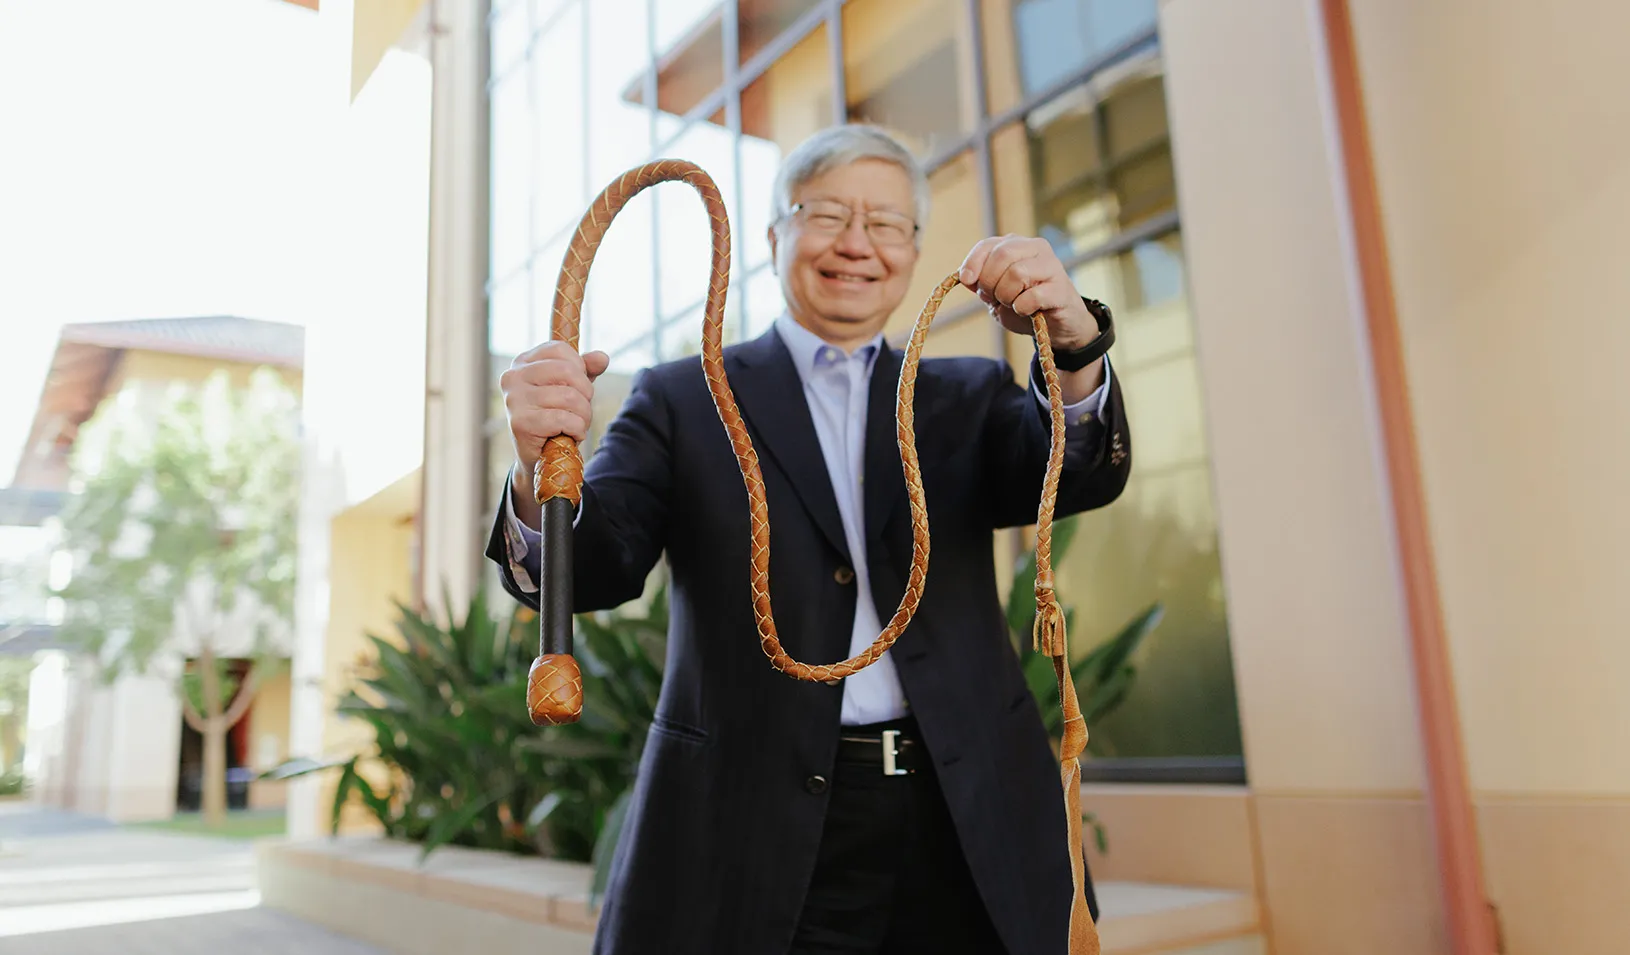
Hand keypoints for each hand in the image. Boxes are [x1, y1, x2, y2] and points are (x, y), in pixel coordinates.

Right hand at [499, 341, 609, 496]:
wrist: (538, 458)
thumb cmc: (554, 417)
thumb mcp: (571, 388)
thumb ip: (586, 370)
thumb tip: (602, 358)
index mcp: (522, 362)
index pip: (561, 350)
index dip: (579, 368)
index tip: (577, 386)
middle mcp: (513, 377)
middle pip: (568, 372)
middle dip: (585, 394)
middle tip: (581, 410)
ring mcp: (514, 400)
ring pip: (570, 397)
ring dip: (583, 416)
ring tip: (576, 425)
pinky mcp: (520, 423)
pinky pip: (563, 419)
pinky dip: (577, 429)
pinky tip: (571, 435)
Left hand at [957, 236, 1096, 350]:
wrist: (1057, 325)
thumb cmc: (1025, 305)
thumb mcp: (996, 293)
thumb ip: (981, 283)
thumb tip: (966, 277)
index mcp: (1017, 245)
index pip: (988, 245)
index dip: (973, 263)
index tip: (967, 281)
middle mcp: (1036, 248)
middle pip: (1002, 256)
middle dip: (989, 282)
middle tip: (994, 298)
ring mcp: (1052, 266)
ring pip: (1017, 273)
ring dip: (1006, 295)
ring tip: (1012, 304)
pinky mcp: (1061, 289)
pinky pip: (1033, 296)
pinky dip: (1022, 308)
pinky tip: (1026, 311)